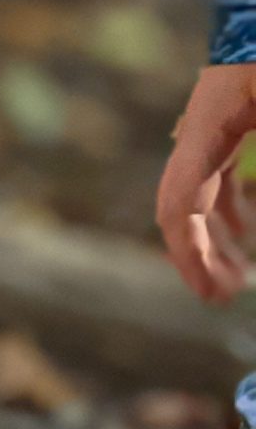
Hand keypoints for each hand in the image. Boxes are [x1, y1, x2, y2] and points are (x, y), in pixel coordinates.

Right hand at [159, 66, 255, 301]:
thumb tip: (250, 226)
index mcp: (206, 135)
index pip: (180, 208)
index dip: (192, 257)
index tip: (212, 294)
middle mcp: (198, 138)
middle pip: (179, 212)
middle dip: (198, 259)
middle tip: (224, 299)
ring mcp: (208, 134)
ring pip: (195, 201)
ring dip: (212, 241)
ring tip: (236, 279)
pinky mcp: (224, 129)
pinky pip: (213, 182)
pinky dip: (225, 213)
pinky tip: (244, 235)